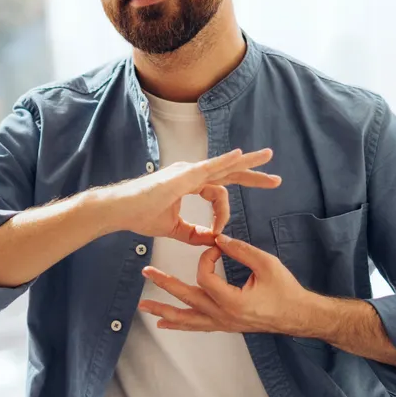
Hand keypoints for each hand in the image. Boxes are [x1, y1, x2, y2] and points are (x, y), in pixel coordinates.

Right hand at [100, 148, 279, 244]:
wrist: (119, 211)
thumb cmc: (140, 216)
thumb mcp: (174, 229)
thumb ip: (194, 234)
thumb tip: (213, 240)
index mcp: (190, 183)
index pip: (219, 191)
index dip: (224, 214)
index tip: (218, 233)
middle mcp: (191, 173)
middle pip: (229, 172)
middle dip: (253, 175)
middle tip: (276, 179)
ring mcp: (187, 172)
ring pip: (224, 165)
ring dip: (248, 162)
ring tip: (268, 157)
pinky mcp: (182, 175)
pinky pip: (209, 167)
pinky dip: (225, 161)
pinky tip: (241, 155)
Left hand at [139, 233, 316, 334]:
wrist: (298, 315)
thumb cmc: (285, 290)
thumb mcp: (267, 264)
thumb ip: (241, 250)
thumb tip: (218, 238)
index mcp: (233, 301)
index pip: (205, 277)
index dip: (206, 257)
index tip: (216, 247)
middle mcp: (224, 316)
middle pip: (187, 298)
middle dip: (165, 284)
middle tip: (147, 272)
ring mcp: (223, 324)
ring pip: (187, 319)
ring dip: (164, 310)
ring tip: (144, 306)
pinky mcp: (224, 325)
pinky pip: (197, 327)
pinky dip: (179, 324)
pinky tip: (165, 323)